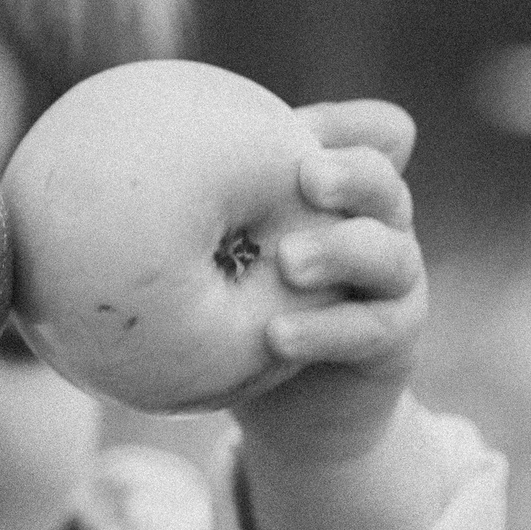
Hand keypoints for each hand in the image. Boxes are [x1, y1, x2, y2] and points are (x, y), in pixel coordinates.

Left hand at [233, 99, 425, 465]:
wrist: (292, 406)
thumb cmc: (250, 308)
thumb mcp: (233, 250)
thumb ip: (215, 203)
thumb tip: (134, 140)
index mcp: (348, 193)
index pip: (374, 136)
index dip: (345, 125)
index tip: (297, 123)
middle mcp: (382, 227)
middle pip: (386, 184)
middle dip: (351, 175)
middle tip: (308, 177)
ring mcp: (396, 285)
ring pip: (389, 254)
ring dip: (339, 251)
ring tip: (287, 261)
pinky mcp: (396, 342)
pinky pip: (372, 330)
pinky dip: (325, 331)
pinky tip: (276, 335)